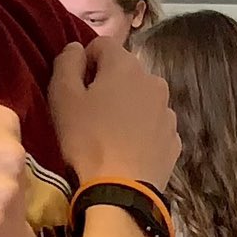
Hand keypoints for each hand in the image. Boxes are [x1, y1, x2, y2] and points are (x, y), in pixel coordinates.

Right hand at [49, 38, 180, 189]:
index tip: (76, 86)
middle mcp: (154, 82)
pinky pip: (153, 124)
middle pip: (125, 71)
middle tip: (91, 112)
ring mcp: (168, 112)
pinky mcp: (174, 138)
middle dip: (108, 83)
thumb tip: (76, 48)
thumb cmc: (86, 140)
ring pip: (142, 98)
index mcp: (126, 66)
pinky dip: (141, 129)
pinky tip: (127, 149)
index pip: (103, 45)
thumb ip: (67, 63)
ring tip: (110, 133)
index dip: (85, 61)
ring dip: (127, 106)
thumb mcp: (62, 97)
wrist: (121, 192)